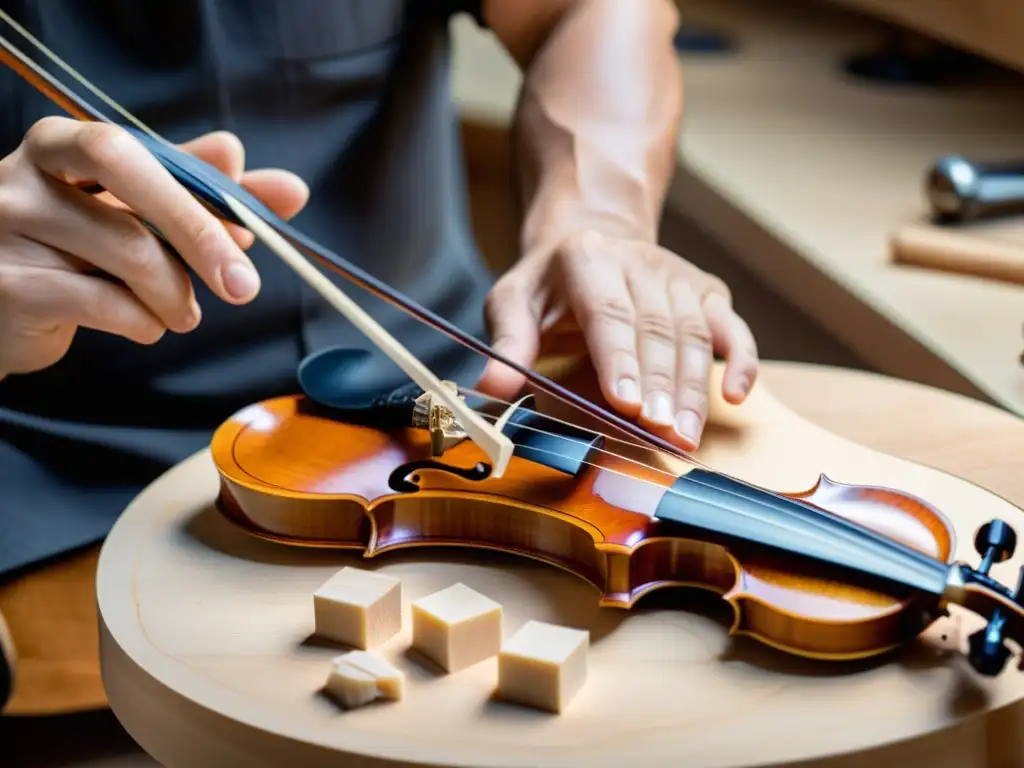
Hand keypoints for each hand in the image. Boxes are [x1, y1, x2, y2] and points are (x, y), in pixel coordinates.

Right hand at [0, 118, 308, 376]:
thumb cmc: (82, 249)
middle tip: (243, 287)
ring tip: (181, 311)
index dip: (198, 191)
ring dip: (176, 296)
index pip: (132, 152)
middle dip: (201, 244)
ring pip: (130, 260)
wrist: (6, 305)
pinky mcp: (9, 288)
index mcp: (59, 145)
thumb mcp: (141, 210)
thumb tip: (290, 189)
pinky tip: (145, 323)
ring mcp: (7, 233)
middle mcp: (21, 179)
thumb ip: (211, 195)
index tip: (257, 224)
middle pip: (130, 204)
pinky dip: (146, 322)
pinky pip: (107, 305)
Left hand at [476, 229, 758, 449]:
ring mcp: (678, 276)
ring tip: (686, 436)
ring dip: (694, 389)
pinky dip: (742, 361)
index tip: (626, 404)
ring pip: (695, 335)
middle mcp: (640, 261)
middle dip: (661, 386)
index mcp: (587, 259)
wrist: (593, 238)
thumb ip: (507, 344)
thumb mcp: (513, 301)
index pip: (609, 314)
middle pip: (657, 329)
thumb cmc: (549, 285)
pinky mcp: (707, 292)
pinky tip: (738, 396)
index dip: (620, 360)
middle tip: (660, 433)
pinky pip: (732, 327)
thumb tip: (491, 388)